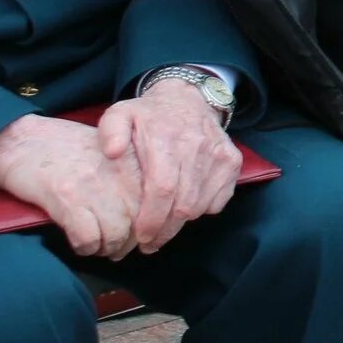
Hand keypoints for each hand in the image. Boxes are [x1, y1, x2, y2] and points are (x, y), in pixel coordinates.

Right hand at [0, 115, 139, 260]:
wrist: (23, 142)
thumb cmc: (68, 152)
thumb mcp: (111, 155)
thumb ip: (133, 178)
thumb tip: (150, 219)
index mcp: (133, 160)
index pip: (156, 204)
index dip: (149, 228)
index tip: (141, 238)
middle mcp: (118, 172)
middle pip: (140, 223)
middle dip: (128, 243)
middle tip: (116, 248)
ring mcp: (93, 185)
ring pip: (117, 235)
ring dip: (107, 248)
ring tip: (98, 246)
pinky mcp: (67, 198)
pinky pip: (88, 238)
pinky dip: (86, 248)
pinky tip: (80, 242)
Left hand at [98, 82, 242, 254]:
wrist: (188, 98)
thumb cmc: (149, 115)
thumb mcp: (120, 114)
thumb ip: (110, 131)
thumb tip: (111, 152)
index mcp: (167, 139)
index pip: (163, 189)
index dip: (152, 218)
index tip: (140, 237)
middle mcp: (197, 147)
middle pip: (183, 204)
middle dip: (165, 230)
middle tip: (148, 244)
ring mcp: (219, 155)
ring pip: (201, 205)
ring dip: (181, 224)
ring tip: (162, 231)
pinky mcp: (232, 162)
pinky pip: (219, 200)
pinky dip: (202, 210)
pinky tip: (184, 208)